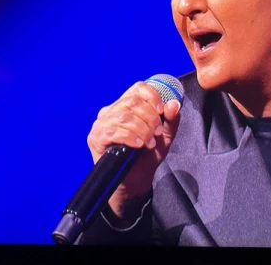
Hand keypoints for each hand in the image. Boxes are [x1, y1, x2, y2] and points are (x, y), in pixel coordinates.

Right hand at [87, 81, 181, 219]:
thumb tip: (174, 104)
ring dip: (142, 129)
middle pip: (133, 102)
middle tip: (157, 133)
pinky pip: (113, 131)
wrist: (135, 181)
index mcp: (126, 105)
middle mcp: (111, 110)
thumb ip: (171, 120)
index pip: (139, 88)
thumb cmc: (147, 156)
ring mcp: (101, 123)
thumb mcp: (164, 136)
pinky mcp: (96, 138)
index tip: (162, 111)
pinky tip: (138, 145)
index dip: (153, 97)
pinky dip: (130, 136)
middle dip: (150, 118)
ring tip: (149, 143)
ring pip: (124, 116)